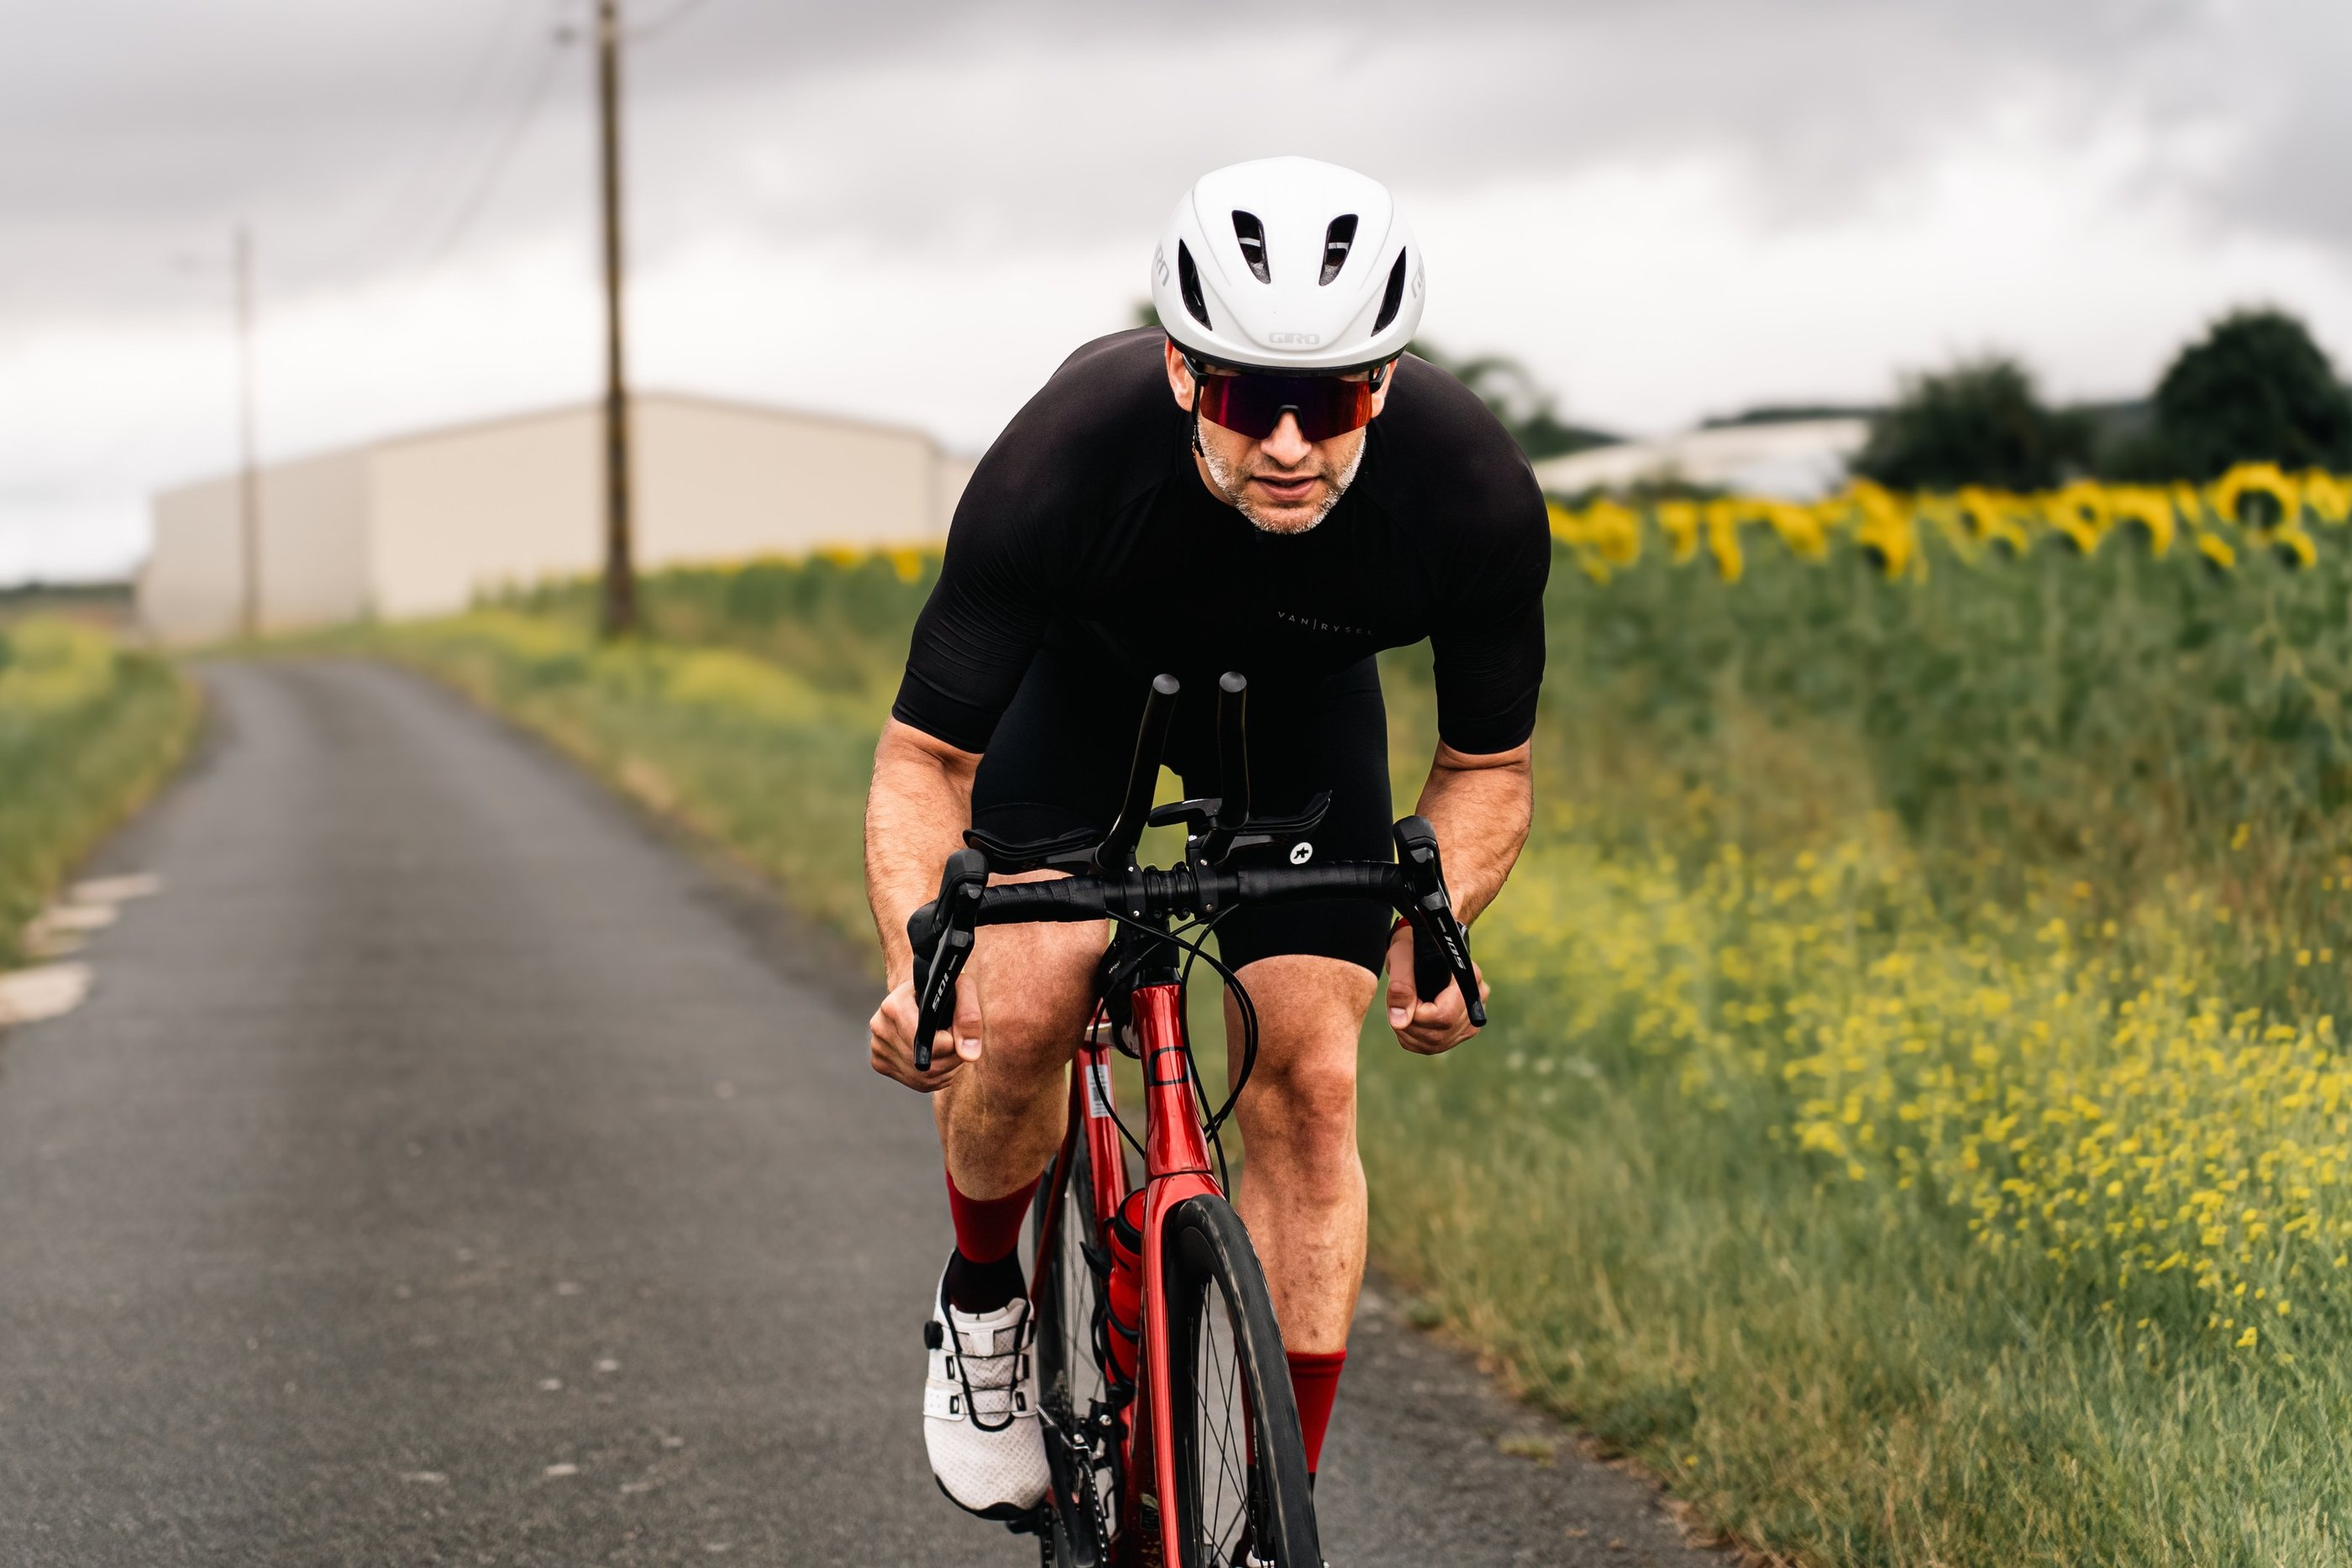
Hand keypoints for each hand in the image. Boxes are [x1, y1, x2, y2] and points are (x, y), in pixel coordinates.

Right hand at [868, 971, 983, 1091]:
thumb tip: (968, 1055)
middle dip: (953, 1057)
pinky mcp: (880, 1064)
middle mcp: (880, 1026)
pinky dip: (936, 1076)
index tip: (955, 1030)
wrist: (921, 995)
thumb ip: (969, 1017)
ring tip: (947, 1045)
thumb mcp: (962, 990)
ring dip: (947, 1068)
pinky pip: (918, 1083)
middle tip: (957, 1039)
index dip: (951, 1041)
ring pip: (926, 1077)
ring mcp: (877, 1047)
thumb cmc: (943, 991)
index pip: (929, 1042)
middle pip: (929, 1064)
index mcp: (894, 1005)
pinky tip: (936, 1056)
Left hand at [1384, 922, 1487, 1055]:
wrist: (1423, 945)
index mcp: (1468, 978)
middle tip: (1397, 1002)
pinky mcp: (1461, 1030)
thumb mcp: (1401, 956)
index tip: (1400, 998)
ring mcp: (1471, 1018)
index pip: (1443, 1016)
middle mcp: (1476, 1001)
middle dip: (1410, 1024)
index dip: (1414, 1014)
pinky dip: (1413, 1038)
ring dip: (1409, 1032)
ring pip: (1435, 1044)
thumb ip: (1401, 986)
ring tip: (1401, 1008)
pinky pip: (1433, 1046)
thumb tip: (1399, 1022)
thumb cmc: (1413, 945)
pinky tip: (1408, 1018)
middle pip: (1439, 1033)